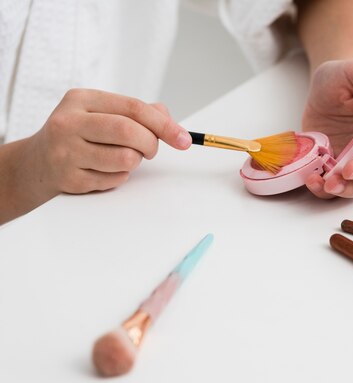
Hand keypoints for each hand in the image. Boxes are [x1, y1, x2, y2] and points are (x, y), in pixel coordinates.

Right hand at [25, 89, 190, 195]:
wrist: (35, 164)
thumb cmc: (78, 135)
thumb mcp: (100, 113)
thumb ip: (136, 112)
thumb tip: (167, 118)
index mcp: (80, 99)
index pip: (133, 108)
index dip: (164, 125)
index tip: (184, 139)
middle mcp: (68, 122)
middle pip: (128, 131)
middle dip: (151, 144)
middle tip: (151, 150)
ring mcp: (66, 152)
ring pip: (125, 159)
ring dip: (135, 162)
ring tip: (122, 157)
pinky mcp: (69, 179)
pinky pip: (115, 179)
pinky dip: (120, 176)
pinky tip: (105, 170)